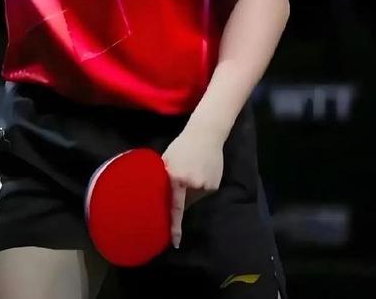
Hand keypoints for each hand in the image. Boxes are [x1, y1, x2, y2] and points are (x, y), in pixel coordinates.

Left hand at [162, 127, 223, 248]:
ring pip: (195, 197)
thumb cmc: (182, 146)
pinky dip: (201, 186)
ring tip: (193, 170)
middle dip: (181, 197)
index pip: (175, 207)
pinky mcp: (215, 185)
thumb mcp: (167, 160)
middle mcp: (193, 184)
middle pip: (184, 202)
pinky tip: (201, 171)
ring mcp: (206, 186)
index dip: (174, 226)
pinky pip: (204, 192)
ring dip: (192, 191)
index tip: (175, 242)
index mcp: (177, 178)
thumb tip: (160, 197)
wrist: (206, 134)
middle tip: (182, 179)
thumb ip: (165, 179)